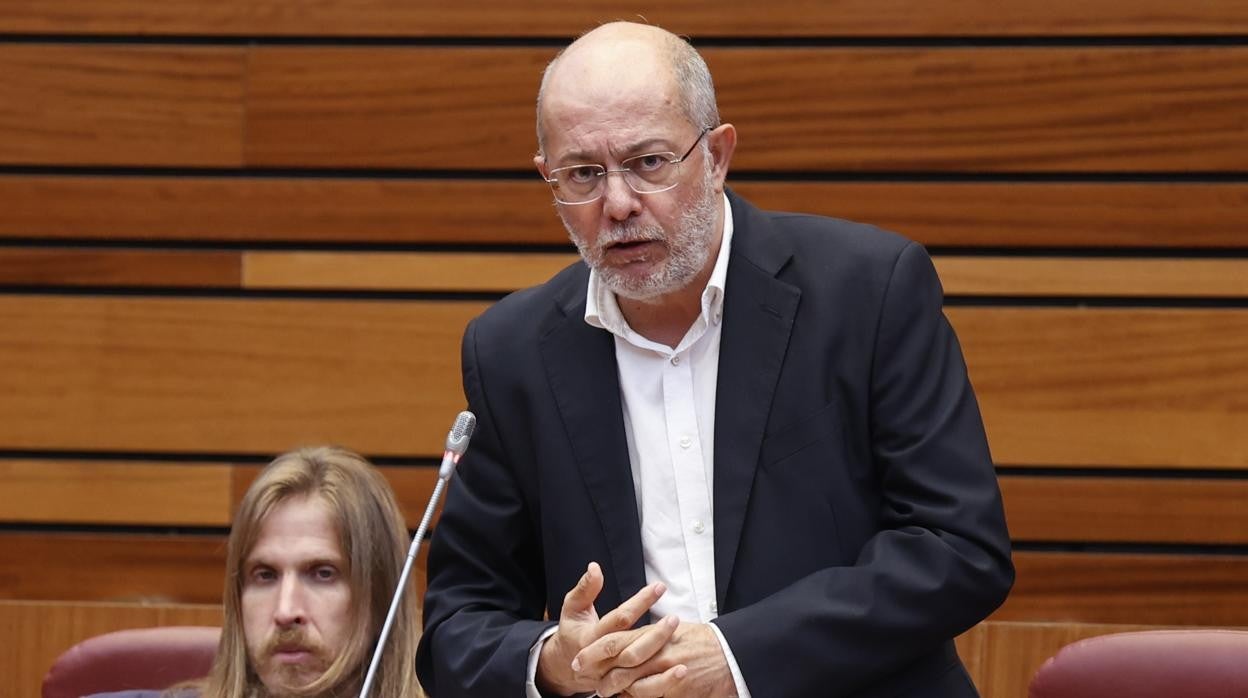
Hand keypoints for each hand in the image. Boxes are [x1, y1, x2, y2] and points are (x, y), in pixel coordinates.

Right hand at [536, 562, 673, 695]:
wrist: (564, 667)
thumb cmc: (573, 632)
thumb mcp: (573, 608)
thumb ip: (585, 588)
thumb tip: (595, 567)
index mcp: (590, 638)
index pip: (619, 618)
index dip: (640, 602)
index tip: (660, 587)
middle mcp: (601, 660)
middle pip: (631, 647)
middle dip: (655, 633)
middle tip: (675, 617)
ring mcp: (611, 677)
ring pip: (638, 670)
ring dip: (660, 657)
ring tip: (680, 642)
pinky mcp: (621, 688)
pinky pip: (644, 689)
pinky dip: (662, 681)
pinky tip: (681, 670)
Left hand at [601, 623, 735, 697]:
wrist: (730, 653)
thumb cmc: (701, 640)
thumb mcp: (672, 629)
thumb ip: (649, 635)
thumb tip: (629, 639)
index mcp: (653, 634)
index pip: (615, 641)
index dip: (593, 651)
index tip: (579, 658)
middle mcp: (657, 653)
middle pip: (618, 666)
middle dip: (599, 676)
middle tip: (589, 681)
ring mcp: (666, 673)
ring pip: (631, 686)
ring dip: (616, 691)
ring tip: (605, 692)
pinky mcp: (676, 690)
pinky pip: (650, 697)